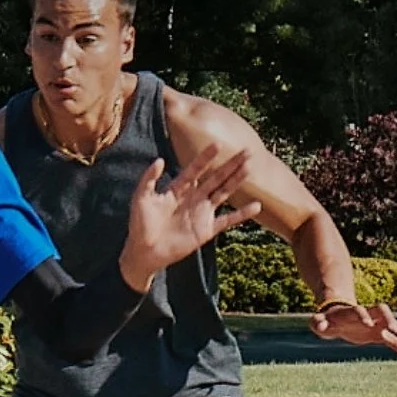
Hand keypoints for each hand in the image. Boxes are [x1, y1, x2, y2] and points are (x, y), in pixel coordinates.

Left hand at [119, 150, 260, 289]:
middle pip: (216, 177)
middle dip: (230, 165)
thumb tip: (160, 160)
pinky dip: (242, 214)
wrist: (144, 251)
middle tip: (246, 151)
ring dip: (237, 181)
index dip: (206, 157)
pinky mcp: (206, 230)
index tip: (217, 144)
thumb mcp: (141, 198)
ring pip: (224, 193)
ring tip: (250, 168)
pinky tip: (257, 206)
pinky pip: (227, 220)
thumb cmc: (140, 224)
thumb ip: (149, 179)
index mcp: (178, 189)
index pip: (195, 169)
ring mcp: (201, 213)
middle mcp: (193, 198)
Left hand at [312, 301, 396, 357]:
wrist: (337, 319)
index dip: (364, 316)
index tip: (368, 324)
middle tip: (393, 329)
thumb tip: (321, 325)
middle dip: (387, 318)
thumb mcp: (318, 322)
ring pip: (390, 323)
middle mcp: (367, 314)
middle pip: (381, 311)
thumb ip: (317, 322)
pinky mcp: (378, 334)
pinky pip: (393, 340)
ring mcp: (375, 323)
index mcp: (351, 312)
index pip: (360, 310)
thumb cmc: (326, 321)